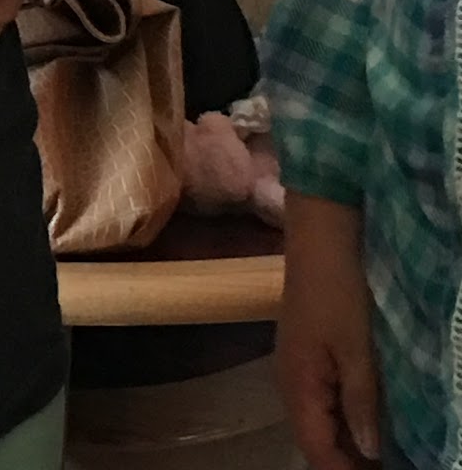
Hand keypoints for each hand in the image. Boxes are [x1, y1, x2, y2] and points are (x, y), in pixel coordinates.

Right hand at [278, 195, 381, 468]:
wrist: (320, 233)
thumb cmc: (338, 290)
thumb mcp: (356, 348)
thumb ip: (360, 402)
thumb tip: (370, 451)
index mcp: (297, 385)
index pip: (316, 449)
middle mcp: (290, 380)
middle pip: (315, 437)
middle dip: (346, 460)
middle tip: (390, 465)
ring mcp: (297, 362)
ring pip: (319, 417)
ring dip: (347, 438)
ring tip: (384, 451)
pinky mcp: (307, 348)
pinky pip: (322, 396)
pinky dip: (344, 414)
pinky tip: (369, 415)